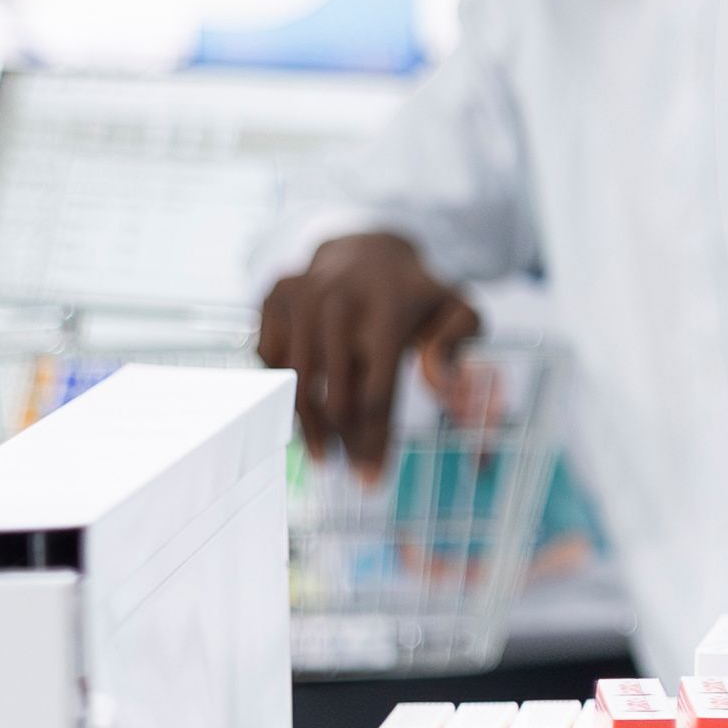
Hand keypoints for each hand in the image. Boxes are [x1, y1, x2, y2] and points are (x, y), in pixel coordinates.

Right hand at [255, 229, 482, 482]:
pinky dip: (282, 387)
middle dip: (343, 442)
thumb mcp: (457, 311)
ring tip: (322, 456)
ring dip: (307, 427)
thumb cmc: (418, 295)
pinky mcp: (273, 297)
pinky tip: (301, 407)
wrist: (368, 248)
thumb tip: (443, 386)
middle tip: (349, 472)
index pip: (376, 394)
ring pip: (295, 383)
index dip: (373, 443)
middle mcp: (338, 303)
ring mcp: (300, 298)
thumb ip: (459, 343)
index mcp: (387, 312)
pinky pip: (269, 358)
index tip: (373, 480)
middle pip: (333, 396)